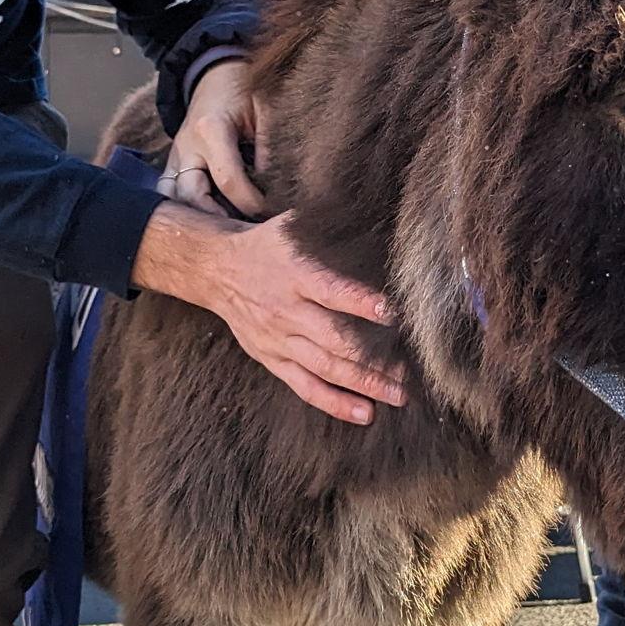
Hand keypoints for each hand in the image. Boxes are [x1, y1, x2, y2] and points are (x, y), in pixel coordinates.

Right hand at [131, 204, 406, 423]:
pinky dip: (334, 402)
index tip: (395, 314)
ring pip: (325, 369)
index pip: (332, 291)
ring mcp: (279, 339)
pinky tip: (364, 414)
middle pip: (334, 341)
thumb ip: (329, 226)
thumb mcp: (293, 227)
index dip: (363, 303)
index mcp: (295, 275)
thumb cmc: (267, 246)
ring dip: (364, 385)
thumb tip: (373, 211)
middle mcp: (287, 311)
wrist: (215, 270)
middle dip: (374, 360)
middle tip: (409, 374)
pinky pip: (304, 386)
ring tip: (398, 397)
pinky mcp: (272, 359)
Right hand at [163, 59, 265, 218]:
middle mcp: (187, 146)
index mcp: (211, 129)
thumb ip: (269, 146)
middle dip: (219, 219)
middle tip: (245, 232)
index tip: (271, 213)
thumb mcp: (266, 108)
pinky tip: (209, 219)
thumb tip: (275, 188)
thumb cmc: (245, 88)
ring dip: (198, 217)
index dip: (253, 204)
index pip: (229, 182)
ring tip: (225, 229)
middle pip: (192, 197)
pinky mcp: (174, 163)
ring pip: (173, 198)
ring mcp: (176, 155)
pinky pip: (169, 193)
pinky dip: (186, 208)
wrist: (217, 72)